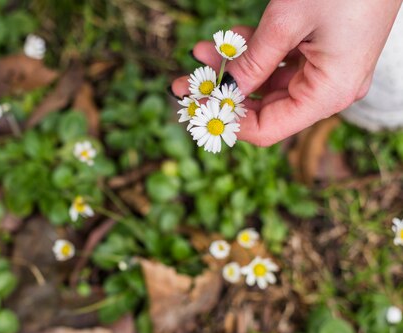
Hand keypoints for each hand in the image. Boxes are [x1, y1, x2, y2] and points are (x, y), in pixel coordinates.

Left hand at [172, 0, 402, 145]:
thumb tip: (222, 90)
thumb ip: (252, 61)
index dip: (228, 121)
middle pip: (264, 107)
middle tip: (184, 81)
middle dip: (223, 92)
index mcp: (328, 93)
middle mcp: (330, 89)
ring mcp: (327, 70)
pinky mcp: (322, 51)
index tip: (196, 106)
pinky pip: (280, 61)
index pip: (268, 129)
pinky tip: (225, 39)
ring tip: (198, 53)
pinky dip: (252, 51)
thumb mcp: (286, 23)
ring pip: (267, 82)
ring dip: (233, 68)